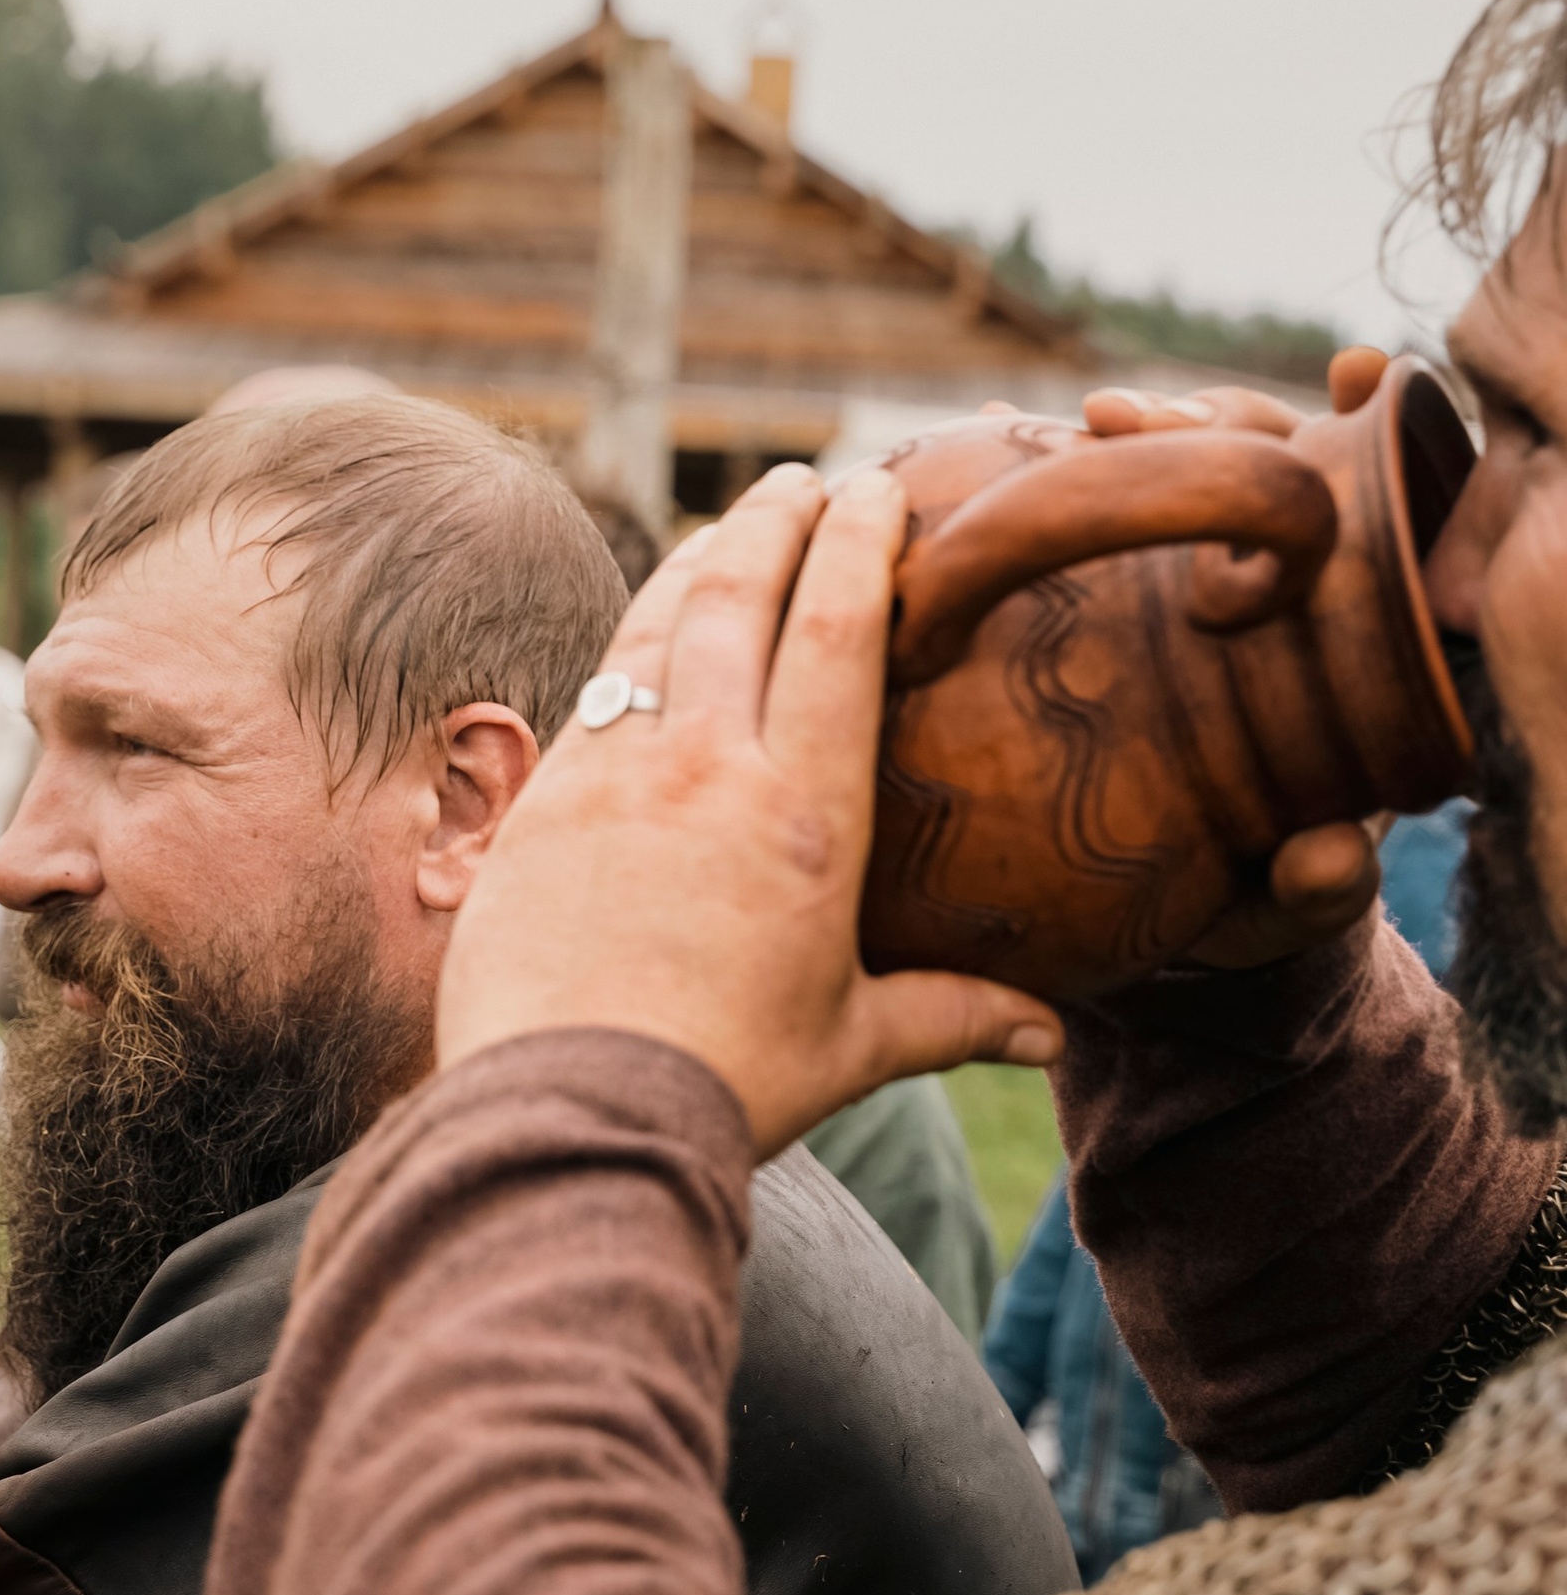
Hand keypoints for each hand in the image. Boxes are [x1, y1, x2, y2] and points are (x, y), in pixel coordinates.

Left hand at [436, 467, 1062, 1157]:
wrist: (570, 1112)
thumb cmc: (723, 1084)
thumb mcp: (850, 1047)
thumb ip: (951, 1018)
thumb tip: (1051, 1035)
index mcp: (803, 813)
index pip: (837, 632)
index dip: (859, 545)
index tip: (875, 490)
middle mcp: (707, 768)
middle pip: (741, 598)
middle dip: (778, 523)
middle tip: (805, 482)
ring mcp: (614, 774)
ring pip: (658, 626)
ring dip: (700, 562)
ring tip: (730, 528)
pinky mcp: (543, 802)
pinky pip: (595, 689)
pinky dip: (630, 638)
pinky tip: (645, 631)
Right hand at [1076, 351, 1386, 969]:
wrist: (1160, 918)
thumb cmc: (1249, 901)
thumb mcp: (1279, 905)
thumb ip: (1315, 889)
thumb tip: (1333, 860)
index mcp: (1342, 630)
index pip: (1365, 501)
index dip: (1363, 430)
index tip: (1348, 372)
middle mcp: (1267, 584)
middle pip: (1260, 458)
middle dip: (1209, 418)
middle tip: (1134, 415)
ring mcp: (1175, 580)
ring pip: (1169, 471)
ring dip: (1130, 432)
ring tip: (1085, 420)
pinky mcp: (1098, 593)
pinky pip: (1079, 513)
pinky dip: (1043, 469)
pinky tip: (1000, 431)